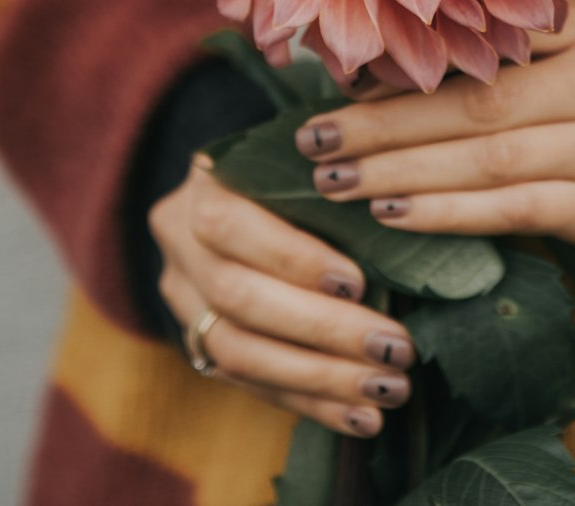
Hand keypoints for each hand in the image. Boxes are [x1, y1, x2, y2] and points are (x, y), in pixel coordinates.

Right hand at [150, 155, 414, 436]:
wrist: (239, 194)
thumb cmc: (294, 168)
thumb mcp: (299, 157)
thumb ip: (326, 180)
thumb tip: (391, 216)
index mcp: (202, 187)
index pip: (230, 226)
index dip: (291, 258)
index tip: (358, 284)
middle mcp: (180, 246)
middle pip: (238, 299)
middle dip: (322, 331)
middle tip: (394, 349)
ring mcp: (183, 301)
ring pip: (238, 353)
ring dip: (320, 379)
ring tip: (385, 391)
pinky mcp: (199, 347)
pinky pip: (250, 386)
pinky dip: (310, 404)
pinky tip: (360, 417)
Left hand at [295, 0, 574, 261]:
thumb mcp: (546, 51)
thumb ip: (474, 49)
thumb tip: (356, 71)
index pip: (481, 32)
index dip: (407, 54)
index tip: (339, 75)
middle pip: (476, 100)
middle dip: (384, 123)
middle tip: (314, 137)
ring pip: (488, 157)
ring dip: (401, 171)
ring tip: (335, 179)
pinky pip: (512, 208)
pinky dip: (445, 212)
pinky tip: (392, 214)